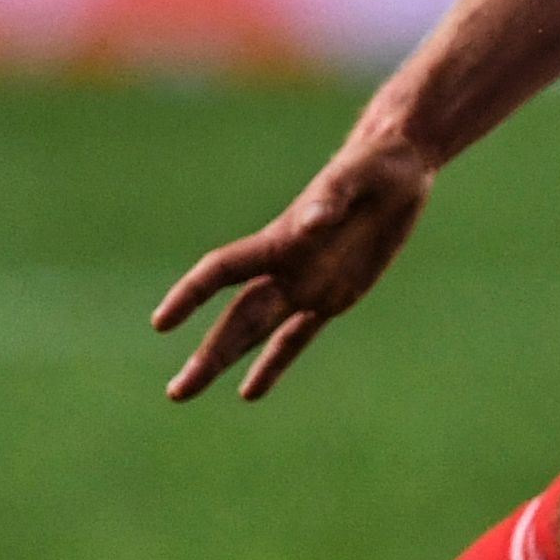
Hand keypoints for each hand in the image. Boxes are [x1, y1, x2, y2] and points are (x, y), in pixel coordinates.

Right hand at [151, 134, 436, 400]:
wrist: (397, 171)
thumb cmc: (374, 166)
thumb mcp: (357, 178)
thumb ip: (330, 200)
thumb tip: (308, 224)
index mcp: (280, 240)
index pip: (223, 271)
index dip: (191, 295)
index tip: (162, 323)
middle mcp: (284, 268)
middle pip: (236, 318)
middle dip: (209, 354)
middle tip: (177, 393)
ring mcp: (306, 285)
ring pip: (256, 332)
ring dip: (225, 362)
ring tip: (185, 392)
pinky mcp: (333, 296)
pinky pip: (297, 337)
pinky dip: (274, 363)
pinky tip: (249, 392)